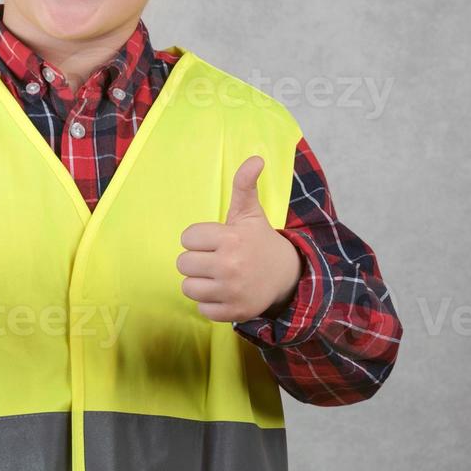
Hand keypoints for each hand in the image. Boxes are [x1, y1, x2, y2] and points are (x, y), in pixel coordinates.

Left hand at [176, 156, 301, 322]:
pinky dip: (210, 304)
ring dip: (200, 283)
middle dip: (197, 261)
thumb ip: (244, 185)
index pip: (187, 238)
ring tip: (218, 277)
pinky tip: (225, 293)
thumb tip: (255, 158)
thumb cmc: (259, 241)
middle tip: (216, 259)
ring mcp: (232, 290)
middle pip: (183, 263)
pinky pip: (201, 309)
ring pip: (188, 287)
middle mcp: (230, 265)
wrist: (287, 276)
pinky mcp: (234, 312)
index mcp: (230, 238)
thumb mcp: (250, 212)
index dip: (199, 239)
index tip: (216, 241)